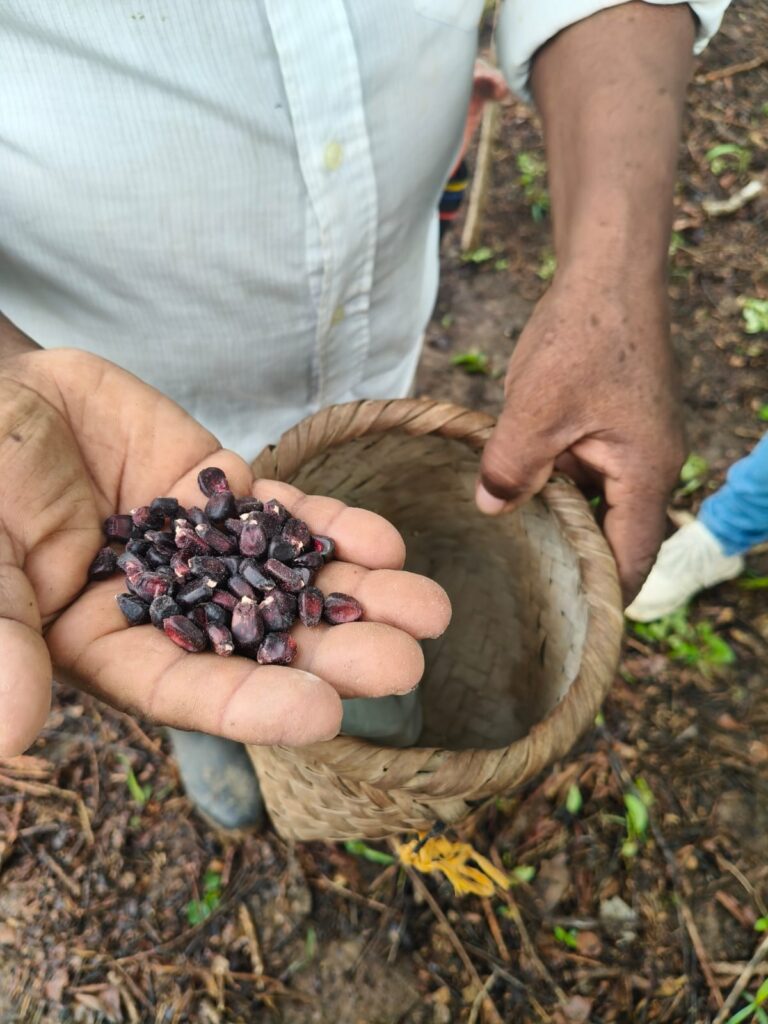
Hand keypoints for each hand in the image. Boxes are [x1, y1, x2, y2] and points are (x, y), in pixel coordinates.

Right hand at [0, 349, 449, 755]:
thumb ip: (0, 637)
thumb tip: (11, 734)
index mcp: (108, 644)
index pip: (188, 689)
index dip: (253, 704)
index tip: (323, 714)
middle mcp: (171, 606)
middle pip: (261, 638)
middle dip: (334, 652)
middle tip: (406, 664)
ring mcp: (204, 546)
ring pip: (288, 576)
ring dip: (359, 594)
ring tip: (429, 610)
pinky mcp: (221, 490)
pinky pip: (283, 510)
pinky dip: (331, 526)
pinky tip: (383, 541)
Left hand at [476, 274, 684, 603]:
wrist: (607, 272)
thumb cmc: (583, 335)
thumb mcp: (535, 409)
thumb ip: (511, 467)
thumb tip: (492, 510)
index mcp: (645, 474)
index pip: (630, 559)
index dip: (602, 596)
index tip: (569, 626)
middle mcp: (649, 467)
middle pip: (617, 536)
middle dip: (577, 563)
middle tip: (530, 594)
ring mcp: (634, 445)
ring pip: (598, 503)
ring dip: (562, 520)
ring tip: (516, 550)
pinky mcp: (616, 425)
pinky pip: (589, 472)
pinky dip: (559, 485)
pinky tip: (519, 489)